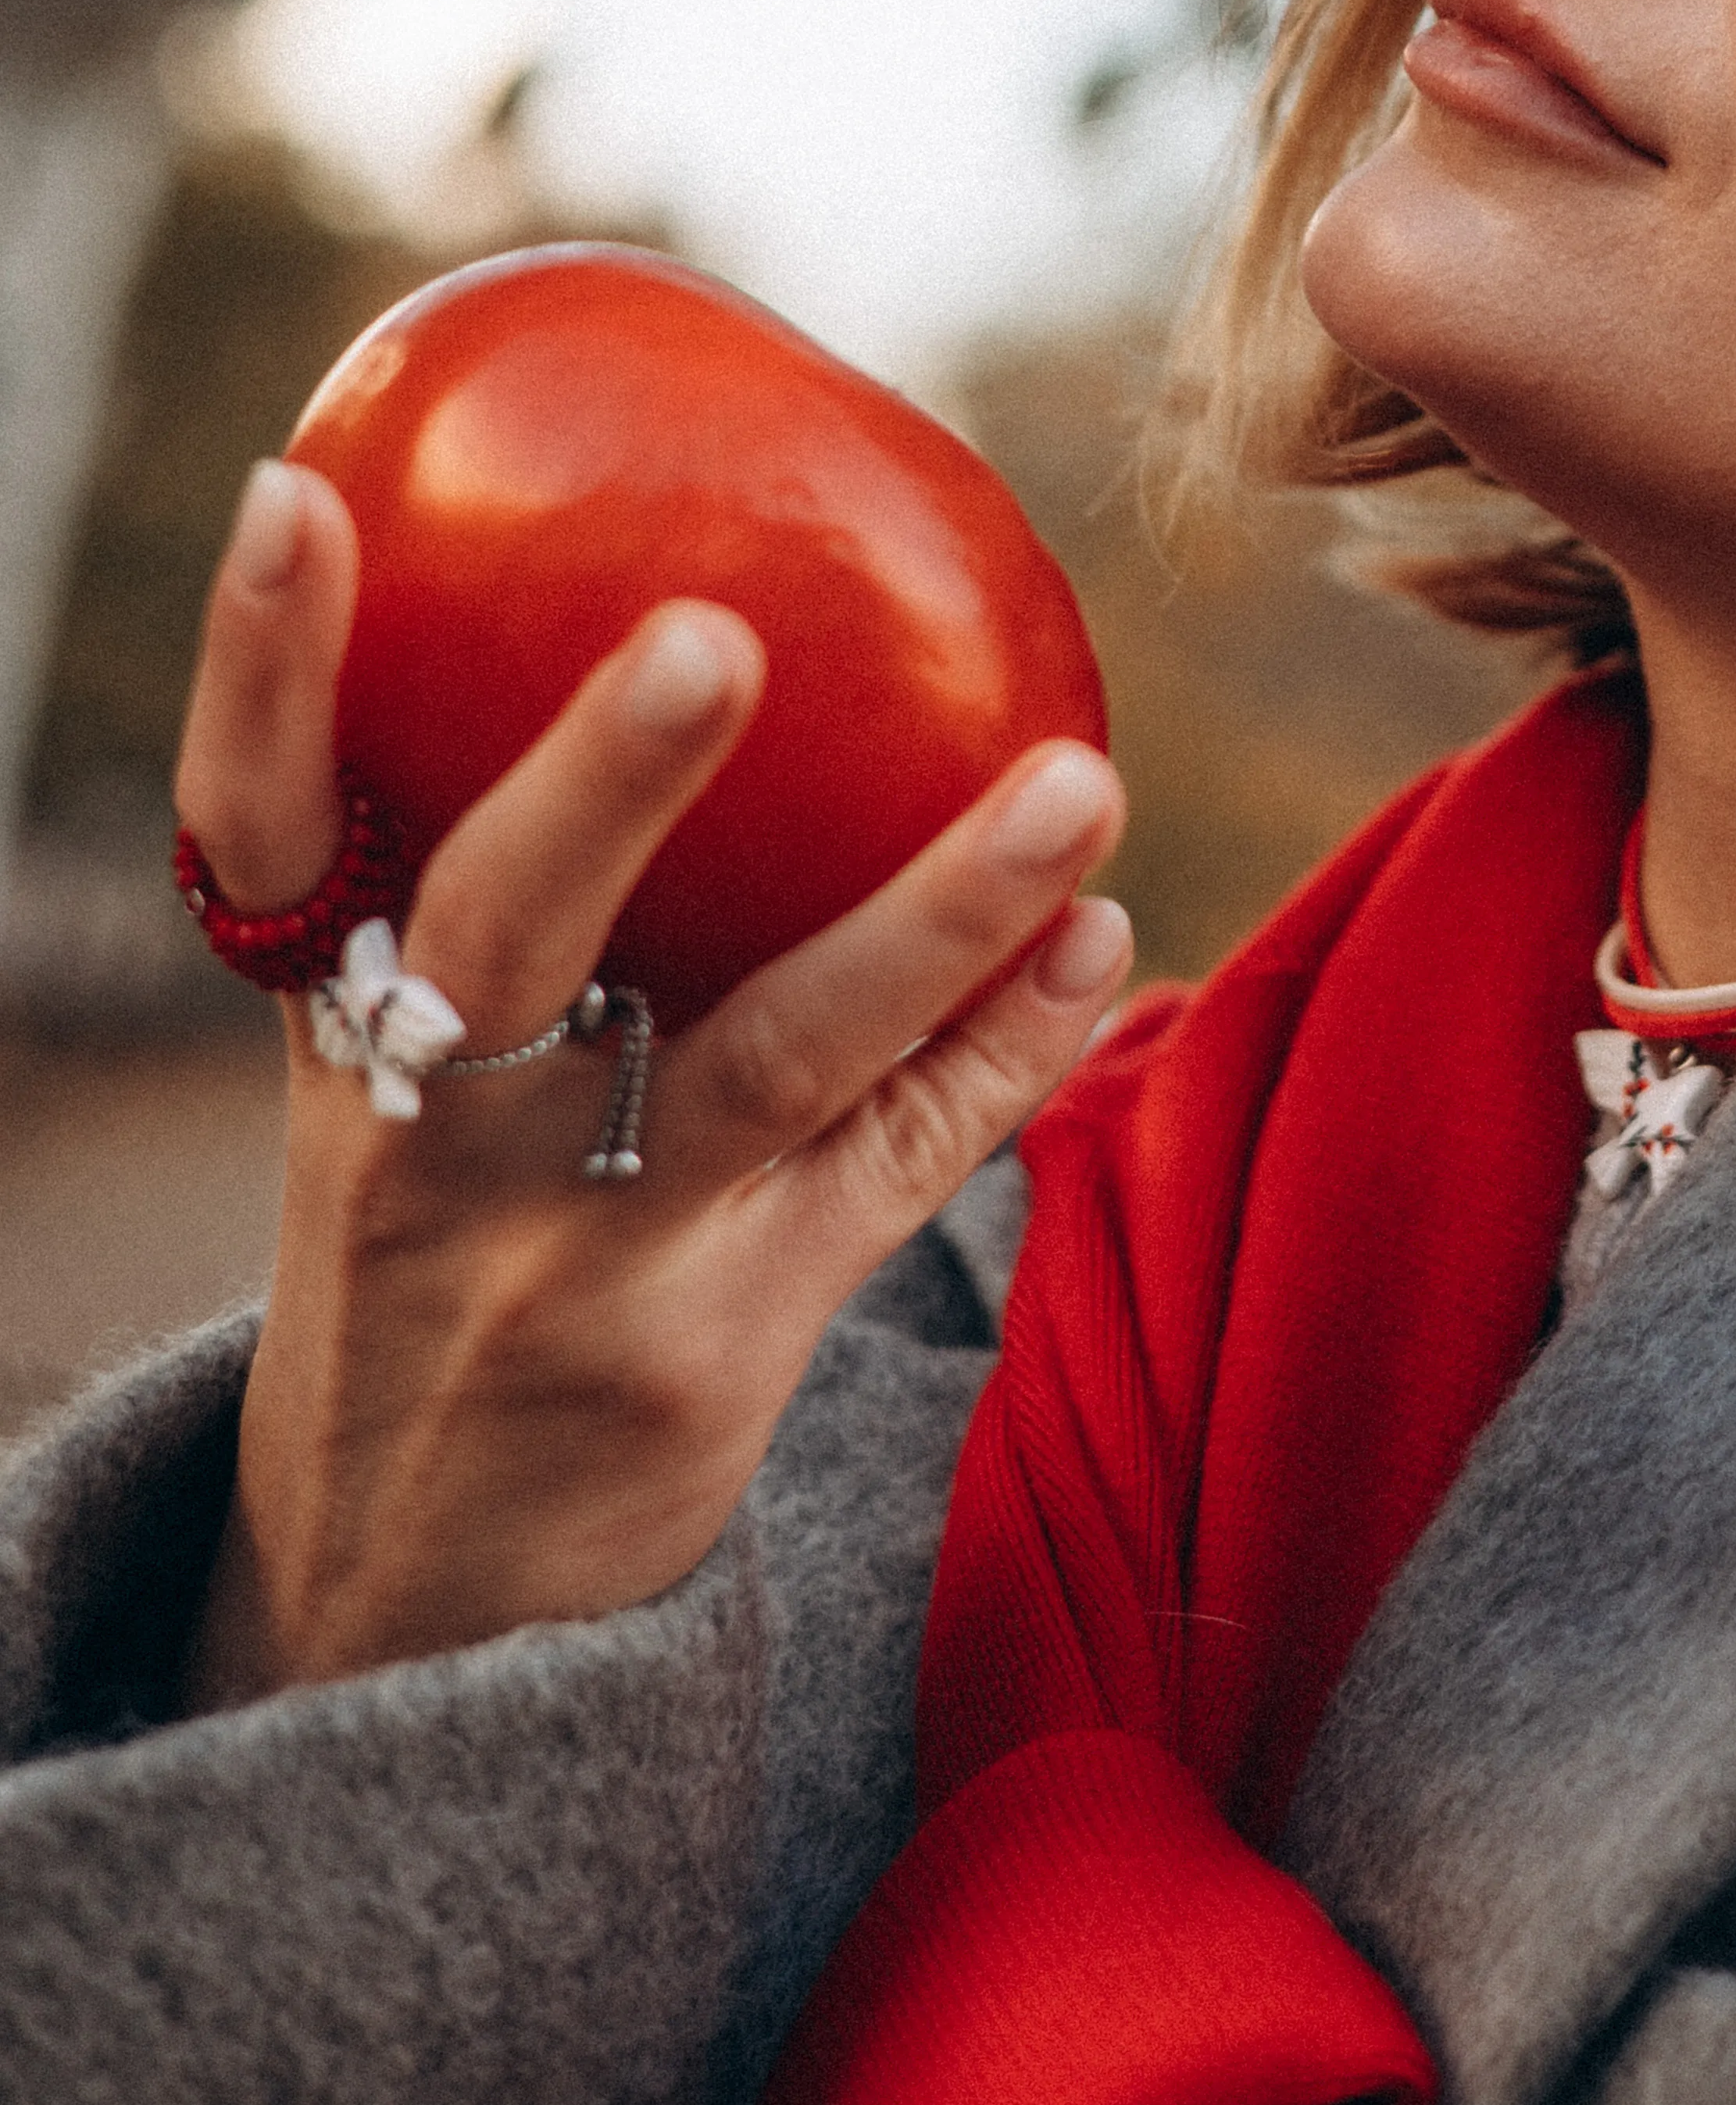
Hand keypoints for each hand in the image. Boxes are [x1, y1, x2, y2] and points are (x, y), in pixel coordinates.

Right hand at [172, 453, 1132, 1707]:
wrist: (404, 1611)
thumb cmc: (434, 1251)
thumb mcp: (392, 1084)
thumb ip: (477, 886)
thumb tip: (644, 582)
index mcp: (333, 1039)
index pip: (260, 829)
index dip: (261, 666)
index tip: (295, 493)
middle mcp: (436, 1138)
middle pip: (510, 930)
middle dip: (609, 782)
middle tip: (713, 631)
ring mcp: (583, 1254)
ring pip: (775, 1059)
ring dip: (937, 912)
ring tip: (1077, 785)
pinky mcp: (722, 1351)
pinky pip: (898, 1171)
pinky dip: (1013, 1052)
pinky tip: (1106, 944)